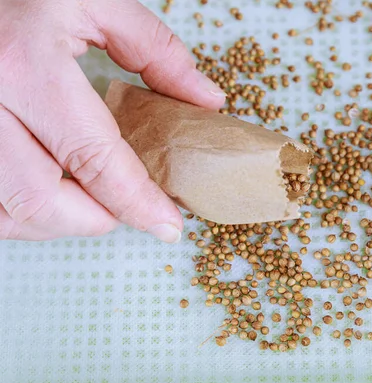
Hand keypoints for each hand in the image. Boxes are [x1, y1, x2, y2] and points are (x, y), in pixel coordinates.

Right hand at [0, 0, 225, 240]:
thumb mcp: (95, 1)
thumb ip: (156, 50)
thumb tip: (205, 99)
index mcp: (26, 67)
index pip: (92, 158)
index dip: (135, 201)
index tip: (166, 224)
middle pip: (41, 199)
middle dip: (96, 218)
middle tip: (126, 209)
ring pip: (7, 212)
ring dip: (57, 222)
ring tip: (91, 202)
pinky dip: (22, 214)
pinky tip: (50, 193)